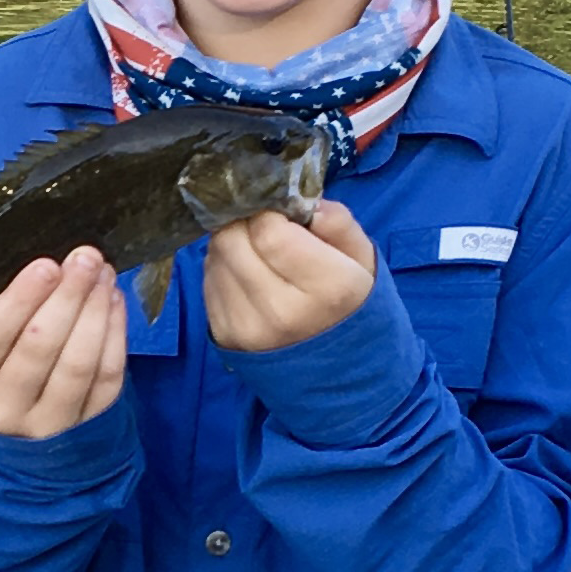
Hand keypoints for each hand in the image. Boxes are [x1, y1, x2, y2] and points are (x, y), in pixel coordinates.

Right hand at [0, 246, 126, 439]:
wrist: (21, 424)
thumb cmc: (2, 361)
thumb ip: (12, 308)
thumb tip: (56, 264)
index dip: (19, 299)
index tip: (46, 265)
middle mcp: (3, 409)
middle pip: (38, 349)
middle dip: (67, 297)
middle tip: (85, 259)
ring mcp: (46, 423)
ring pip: (76, 365)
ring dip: (95, 312)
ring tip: (103, 275)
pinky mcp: (85, 424)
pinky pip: (106, 377)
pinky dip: (114, 333)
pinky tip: (114, 300)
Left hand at [203, 201, 375, 352]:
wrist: (335, 367)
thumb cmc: (348, 299)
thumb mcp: (362, 256)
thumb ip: (338, 222)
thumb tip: (306, 204)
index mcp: (327, 288)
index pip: (269, 230)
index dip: (269, 211)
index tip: (280, 213)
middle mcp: (282, 312)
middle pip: (233, 240)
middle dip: (244, 221)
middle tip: (262, 225)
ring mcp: (248, 328)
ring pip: (216, 255)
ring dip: (231, 242)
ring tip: (256, 250)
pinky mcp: (224, 335)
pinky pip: (208, 278)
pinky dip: (223, 266)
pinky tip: (245, 274)